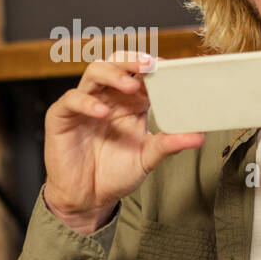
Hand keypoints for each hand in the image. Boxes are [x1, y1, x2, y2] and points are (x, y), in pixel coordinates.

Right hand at [43, 53, 204, 230]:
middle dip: (133, 61)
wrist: (88, 199)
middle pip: (116, 63)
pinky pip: (72, 100)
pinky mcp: (62, 116)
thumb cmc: (115, 174)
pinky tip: (102, 112)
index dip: (153, 68)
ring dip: (113, 74)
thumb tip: (199, 135)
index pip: (140, 74)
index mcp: (129, 102)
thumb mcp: (147, 158)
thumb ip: (169, 144)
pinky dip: (87, 102)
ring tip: (130, 85)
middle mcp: (107, 97)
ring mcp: (83, 104)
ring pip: (94, 72)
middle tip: (151, 65)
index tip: (172, 68)